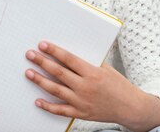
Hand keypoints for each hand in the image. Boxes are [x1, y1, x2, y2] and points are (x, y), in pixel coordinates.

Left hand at [25, 41, 159, 131]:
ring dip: (40, 80)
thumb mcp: (106, 68)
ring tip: (28, 73)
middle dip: (42, 62)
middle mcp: (85, 87)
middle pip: (59, 73)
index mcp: (92, 73)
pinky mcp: (80, 113)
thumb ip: (89, 62)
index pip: (68, 59)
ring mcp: (81, 101)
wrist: (131, 108)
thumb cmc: (119, 85)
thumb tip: (68, 54)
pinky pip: (60, 110)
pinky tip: (37, 100)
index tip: (42, 45)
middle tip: (30, 55)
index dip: (54, 51)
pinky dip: (48, 106)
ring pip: (56, 90)